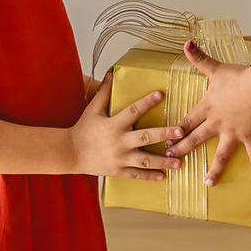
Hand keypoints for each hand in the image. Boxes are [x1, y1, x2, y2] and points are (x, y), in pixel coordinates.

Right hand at [69, 74, 183, 180]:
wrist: (70, 153)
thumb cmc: (83, 129)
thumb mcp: (92, 109)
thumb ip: (104, 92)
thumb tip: (111, 73)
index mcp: (113, 125)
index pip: (132, 111)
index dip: (146, 102)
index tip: (160, 94)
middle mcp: (118, 142)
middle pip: (145, 137)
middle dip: (164, 134)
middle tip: (181, 131)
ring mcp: (119, 158)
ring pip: (145, 160)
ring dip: (163, 161)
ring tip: (179, 162)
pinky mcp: (118, 171)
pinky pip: (136, 175)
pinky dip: (150, 176)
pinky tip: (163, 176)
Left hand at [167, 41, 250, 187]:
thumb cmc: (240, 76)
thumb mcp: (216, 67)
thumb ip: (199, 57)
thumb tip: (185, 43)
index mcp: (207, 107)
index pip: (186, 121)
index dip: (175, 132)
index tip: (165, 141)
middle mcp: (217, 123)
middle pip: (196, 139)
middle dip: (182, 151)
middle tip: (171, 161)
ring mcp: (233, 133)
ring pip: (220, 155)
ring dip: (214, 170)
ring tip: (207, 183)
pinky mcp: (250, 137)